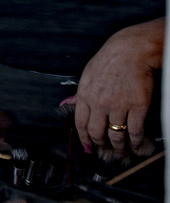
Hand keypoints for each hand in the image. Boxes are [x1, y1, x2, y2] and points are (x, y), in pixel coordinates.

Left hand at [71, 19, 162, 154]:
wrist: (130, 52)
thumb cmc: (108, 62)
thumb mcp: (87, 76)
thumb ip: (78, 94)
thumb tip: (66, 104)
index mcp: (85, 96)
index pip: (81, 125)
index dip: (84, 140)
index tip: (88, 148)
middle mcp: (100, 103)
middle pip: (97, 133)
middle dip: (101, 145)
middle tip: (106, 150)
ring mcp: (119, 106)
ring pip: (116, 135)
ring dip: (119, 147)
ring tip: (121, 150)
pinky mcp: (138, 107)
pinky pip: (135, 131)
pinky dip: (136, 142)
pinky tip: (136, 145)